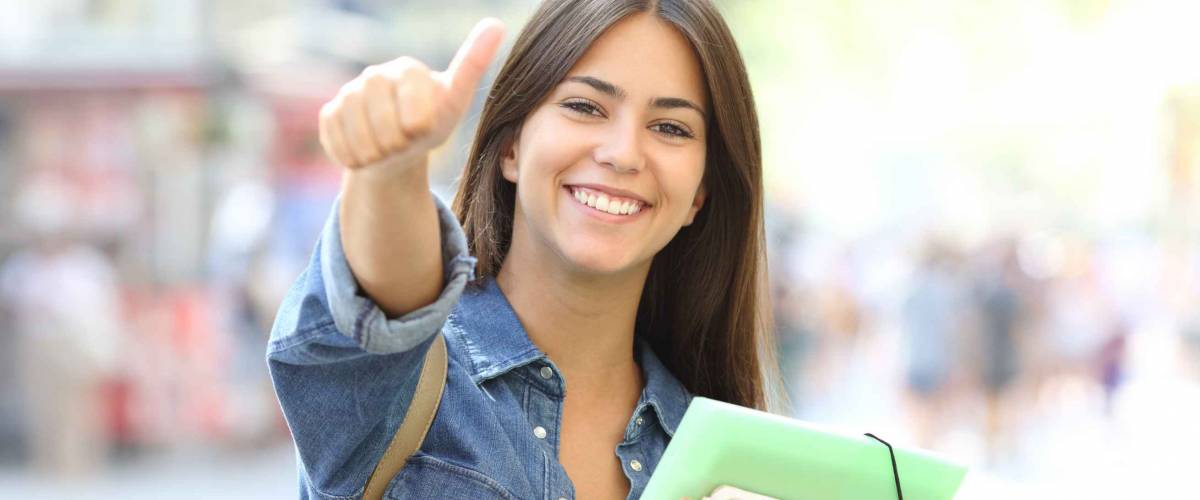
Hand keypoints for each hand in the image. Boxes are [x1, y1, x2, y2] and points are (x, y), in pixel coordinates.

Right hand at [318, 18, 504, 175]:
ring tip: (388, 149)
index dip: (418, 126)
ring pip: (359, 137)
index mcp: (408, 69)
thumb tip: (495, 23)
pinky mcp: (329, 113)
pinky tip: (366, 152)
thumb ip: (472, 65)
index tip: (423, 128)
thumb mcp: (455, 102)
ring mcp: (348, 93)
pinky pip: (338, 144)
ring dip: (377, 154)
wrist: (397, 151)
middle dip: (397, 143)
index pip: (412, 107)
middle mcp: (375, 75)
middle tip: (405, 143)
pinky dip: (355, 158)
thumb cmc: (431, 125)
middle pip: (383, 123)